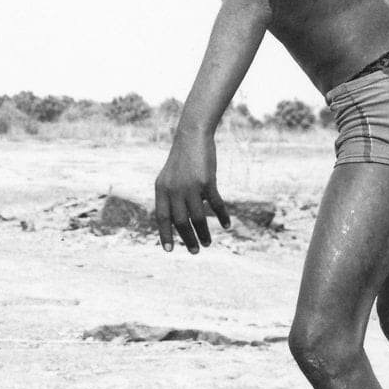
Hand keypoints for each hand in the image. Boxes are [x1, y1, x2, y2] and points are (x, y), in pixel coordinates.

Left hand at [154, 134, 230, 253]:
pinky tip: (226, 225)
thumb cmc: (181, 160)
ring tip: (208, 243)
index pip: (162, 217)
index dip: (164, 234)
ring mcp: (190, 186)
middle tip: (195, 251)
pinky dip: (222, 216)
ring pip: (197, 217)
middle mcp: (174, 189)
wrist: (191, 137)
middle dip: (188, 239)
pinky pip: (216, 204)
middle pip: (180, 221)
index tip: (168, 250)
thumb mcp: (169, 178)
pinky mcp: (206, 182)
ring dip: (203, 233)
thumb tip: (180, 222)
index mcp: (161, 189)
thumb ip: (171, 198)